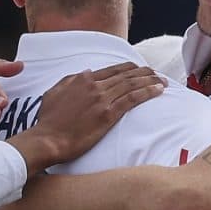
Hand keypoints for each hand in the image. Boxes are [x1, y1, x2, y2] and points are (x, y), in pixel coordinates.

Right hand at [15, 63, 163, 170]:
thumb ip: (70, 81)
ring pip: (132, 84)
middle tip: (157, 74)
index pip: (112, 70)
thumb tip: (86, 73)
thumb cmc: (48, 121)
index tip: (140, 71)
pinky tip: (158, 90)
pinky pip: (133, 98)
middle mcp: (94, 85)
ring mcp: (102, 99)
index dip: (129, 69)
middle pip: (126, 74)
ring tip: (163, 81)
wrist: (48, 139)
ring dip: (150, 80)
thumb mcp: (54, 93)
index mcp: (82, 79)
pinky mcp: (108, 114)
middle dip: (144, 72)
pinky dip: (147, 92)